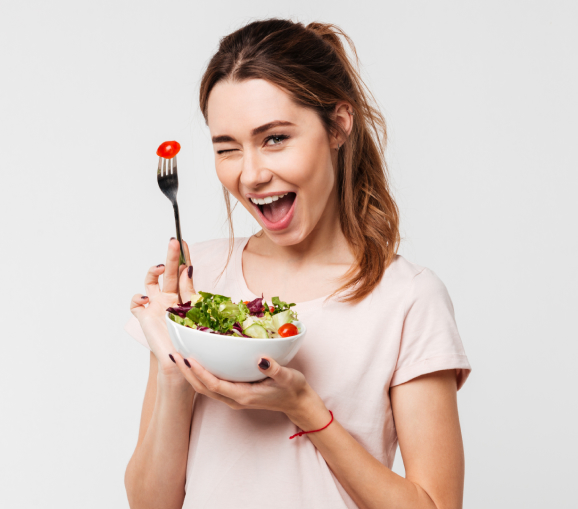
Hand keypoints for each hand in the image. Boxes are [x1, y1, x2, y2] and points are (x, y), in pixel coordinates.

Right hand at [130, 238, 194, 375]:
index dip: (183, 257)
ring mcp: (155, 306)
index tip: (184, 242)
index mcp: (183, 295)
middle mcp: (168, 297)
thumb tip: (187, 268)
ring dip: (152, 272)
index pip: (183, 272)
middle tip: (173, 242)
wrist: (180, 360)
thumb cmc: (190, 338)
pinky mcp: (144, 316)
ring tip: (160, 268)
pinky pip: (135, 303)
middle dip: (171, 257)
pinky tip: (145, 299)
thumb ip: (189, 289)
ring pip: (149, 281)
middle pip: (168, 273)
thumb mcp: (194, 310)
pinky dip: (137, 297)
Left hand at [171, 354, 329, 428]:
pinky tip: (196, 364)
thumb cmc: (293, 389)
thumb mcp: (287, 377)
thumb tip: (261, 359)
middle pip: (204, 388)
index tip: (187, 359)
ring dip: (190, 375)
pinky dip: (201, 375)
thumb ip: (274, 369)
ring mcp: (234, 398)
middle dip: (187, 373)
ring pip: (205, 388)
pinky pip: (213, 386)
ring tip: (179, 358)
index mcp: (244, 396)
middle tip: (174, 355)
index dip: (199, 372)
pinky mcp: (235, 394)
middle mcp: (235, 399)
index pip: (215, 385)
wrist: (298, 403)